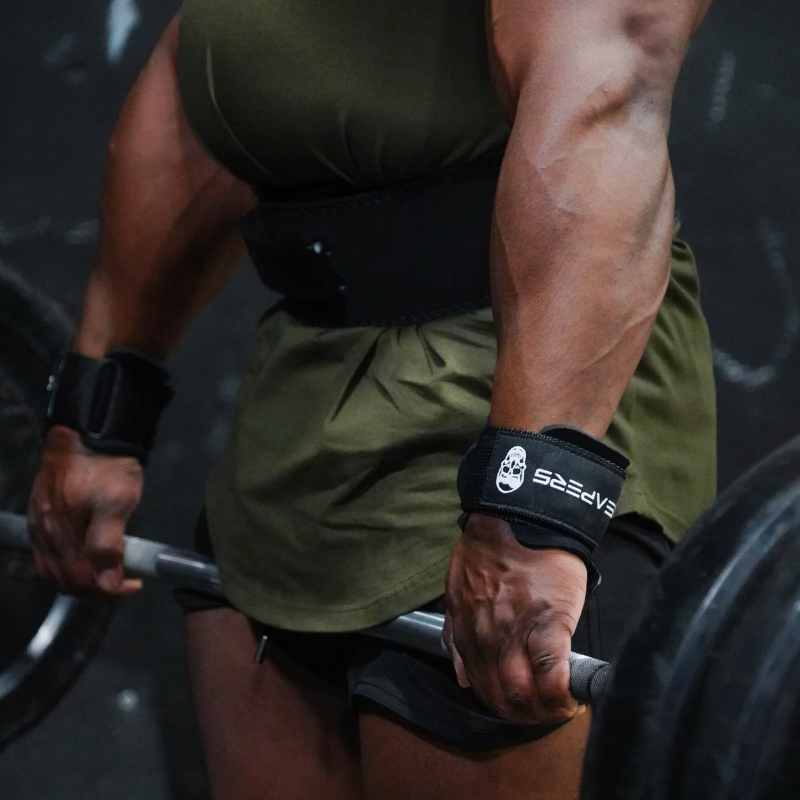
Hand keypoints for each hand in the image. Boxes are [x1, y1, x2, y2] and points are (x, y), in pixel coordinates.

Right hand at [27, 426, 143, 596]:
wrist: (89, 431)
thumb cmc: (108, 467)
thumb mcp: (117, 503)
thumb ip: (108, 545)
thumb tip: (108, 583)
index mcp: (61, 533)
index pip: (79, 580)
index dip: (107, 590)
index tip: (132, 584)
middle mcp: (43, 533)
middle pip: (63, 579)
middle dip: (93, 588)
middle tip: (121, 582)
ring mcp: (38, 523)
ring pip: (51, 569)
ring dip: (78, 579)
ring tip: (104, 575)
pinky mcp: (38, 513)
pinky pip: (44, 553)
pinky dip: (63, 565)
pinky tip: (80, 559)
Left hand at [443, 513, 587, 723]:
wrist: (518, 517)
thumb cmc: (490, 550)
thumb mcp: (458, 589)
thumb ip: (456, 632)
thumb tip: (461, 675)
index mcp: (470, 631)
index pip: (482, 689)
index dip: (503, 707)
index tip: (521, 708)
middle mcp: (489, 639)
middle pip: (505, 699)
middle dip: (525, 715)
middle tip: (544, 712)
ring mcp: (517, 633)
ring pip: (526, 695)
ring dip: (544, 711)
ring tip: (560, 708)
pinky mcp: (549, 623)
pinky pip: (553, 674)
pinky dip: (561, 694)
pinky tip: (572, 697)